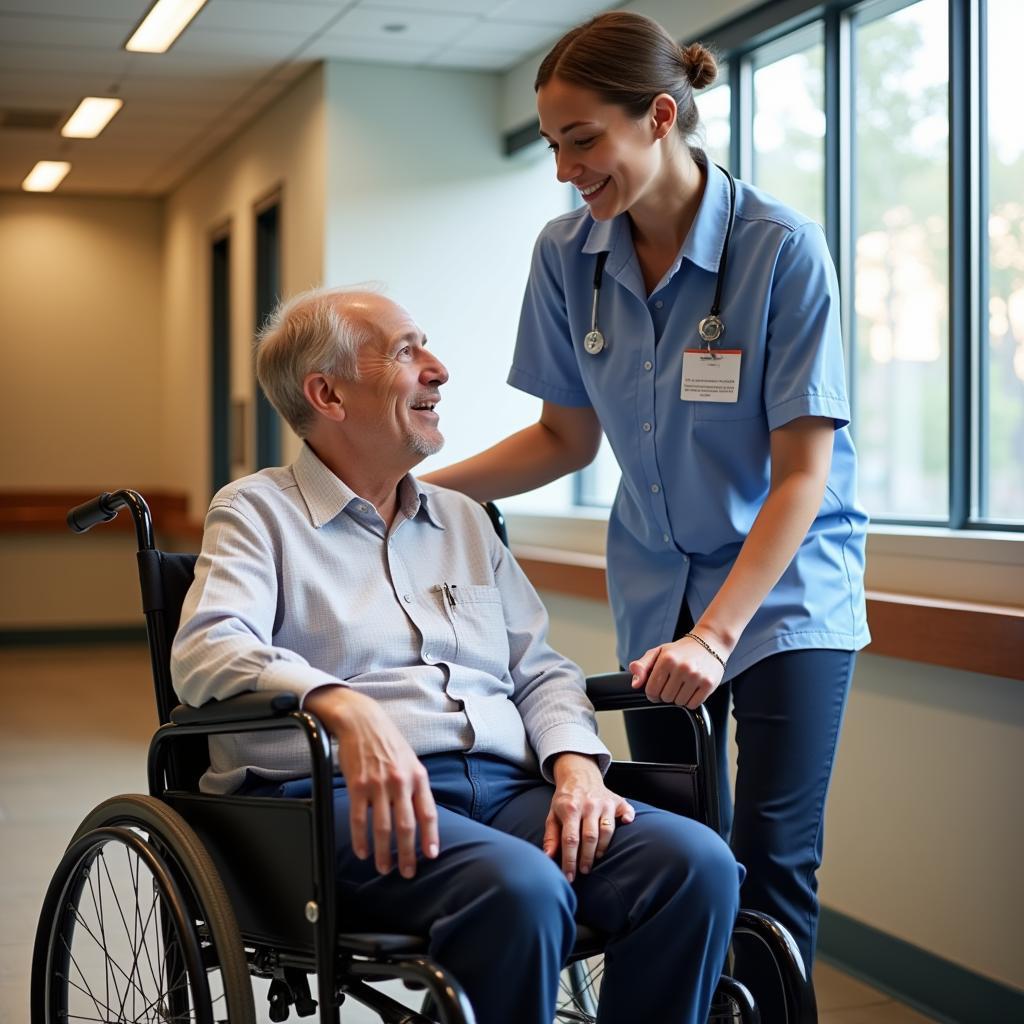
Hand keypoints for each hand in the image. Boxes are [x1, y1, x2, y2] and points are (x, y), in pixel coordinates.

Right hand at [304, 686, 438, 878]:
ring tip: (384, 868)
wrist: (362, 722)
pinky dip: (360, 840)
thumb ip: (416, 786)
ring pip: (383, 828)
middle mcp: (401, 782)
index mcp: (418, 776)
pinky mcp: (358, 786)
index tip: (431, 855)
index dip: (430, 837)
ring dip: (384, 853)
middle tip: (407, 872)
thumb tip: (421, 814)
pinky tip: (362, 852)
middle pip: (406, 827)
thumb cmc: (388, 742)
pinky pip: (360, 819)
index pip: (428, 813)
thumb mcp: (411, 760)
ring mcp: (379, 785)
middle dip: (407, 854)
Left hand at [545, 753, 634, 881]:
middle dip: (586, 858)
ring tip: (596, 859)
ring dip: (602, 848)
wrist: (579, 775)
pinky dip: (628, 818)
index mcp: (570, 808)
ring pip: (607, 830)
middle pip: (590, 837)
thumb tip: (547, 857)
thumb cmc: (566, 800)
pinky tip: (626, 824)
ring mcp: (604, 802)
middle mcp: (588, 805)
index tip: (569, 877)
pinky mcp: (617, 801)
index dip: (569, 860)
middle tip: (583, 871)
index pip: (570, 839)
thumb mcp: (553, 815)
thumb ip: (551, 836)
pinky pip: (626, 811)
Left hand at [629, 634, 725, 709]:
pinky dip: (690, 701)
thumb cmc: (681, 650)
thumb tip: (635, 684)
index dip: (652, 693)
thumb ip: (642, 666)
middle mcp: (682, 667)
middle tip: (672, 683)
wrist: (709, 643)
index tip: (656, 689)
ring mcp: (696, 676)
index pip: (651, 690)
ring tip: (683, 684)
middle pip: (665, 698)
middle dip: (666, 694)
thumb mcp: (658, 652)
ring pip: (679, 702)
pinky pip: (693, 704)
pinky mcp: (709, 684)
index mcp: (667, 659)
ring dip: (678, 698)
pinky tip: (692, 688)